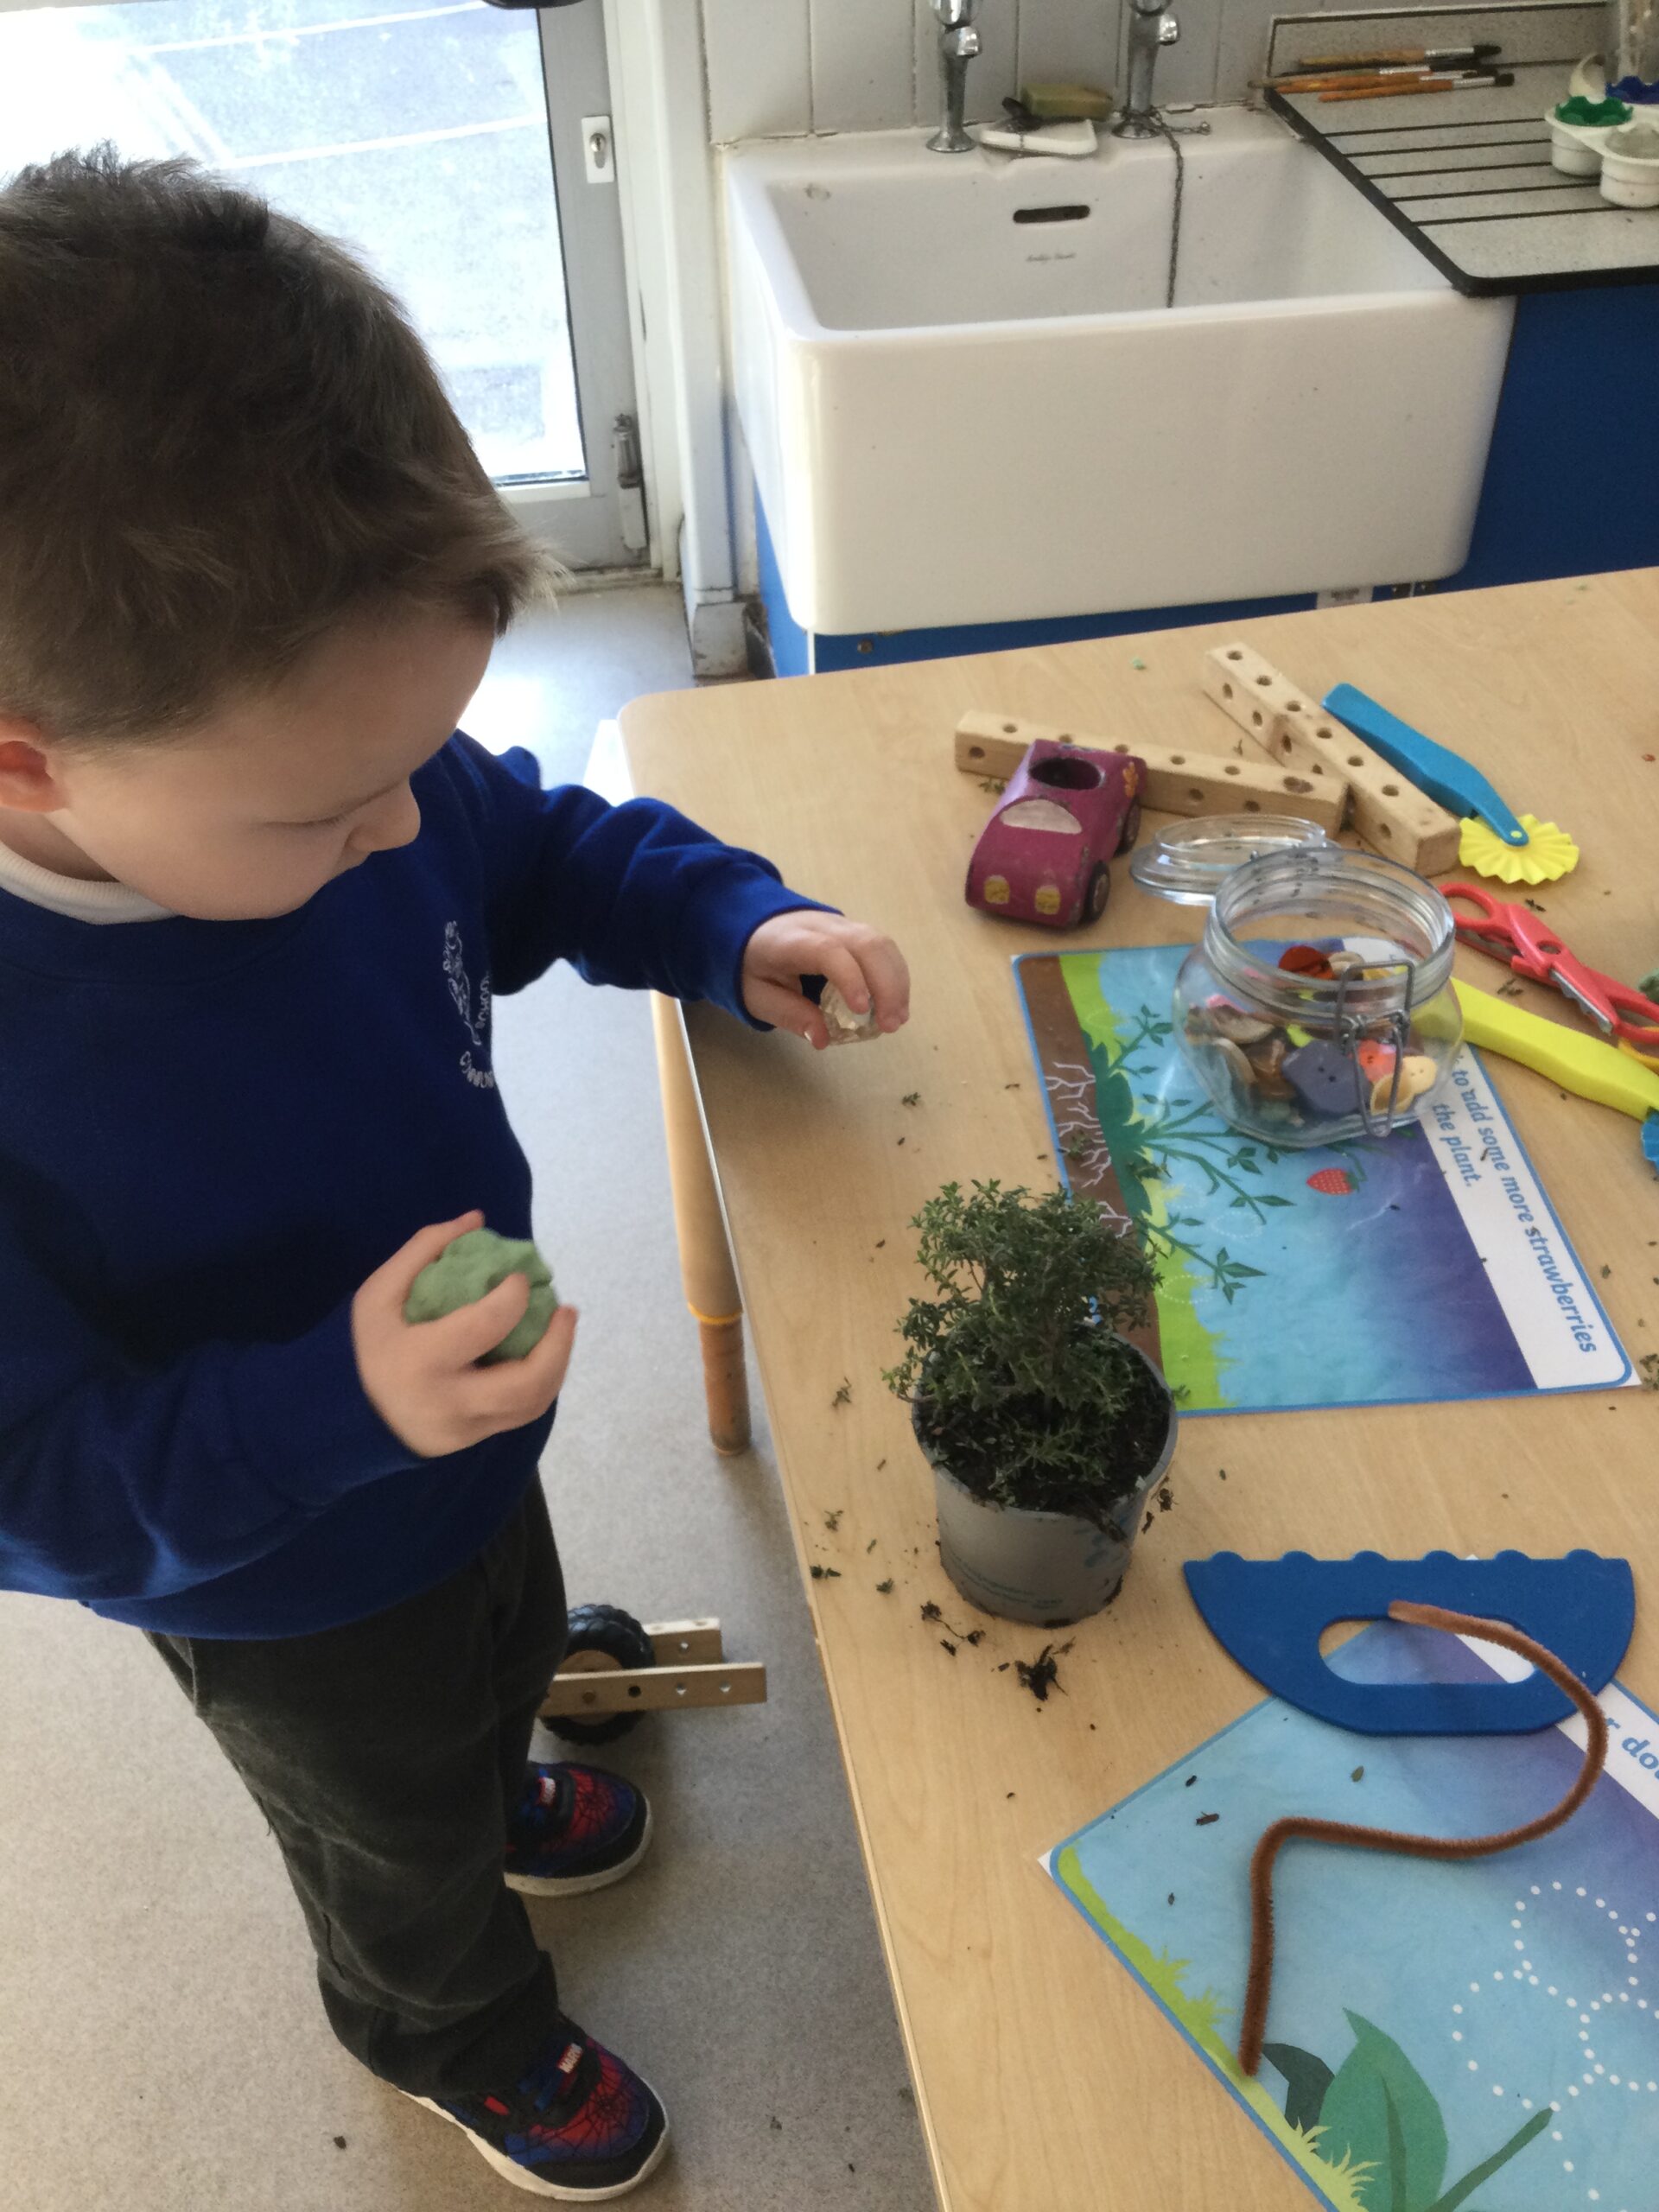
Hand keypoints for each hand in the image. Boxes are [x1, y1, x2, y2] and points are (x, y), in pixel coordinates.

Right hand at [351, 1211, 577, 1458]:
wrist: (342, 1416)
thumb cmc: (364, 1345)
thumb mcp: (379, 1293)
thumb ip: (426, 1249)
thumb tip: (477, 1219)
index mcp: (421, 1361)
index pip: (485, 1327)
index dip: (513, 1298)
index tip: (519, 1277)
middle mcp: (449, 1402)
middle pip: (526, 1383)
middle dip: (558, 1345)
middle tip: (565, 1310)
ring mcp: (464, 1429)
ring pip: (532, 1405)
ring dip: (557, 1364)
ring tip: (561, 1329)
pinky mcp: (471, 1441)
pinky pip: (518, 1414)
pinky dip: (538, 1382)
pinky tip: (540, 1353)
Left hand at [742, 911, 910, 1048]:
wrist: (755, 928)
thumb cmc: (755, 965)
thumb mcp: (757, 996)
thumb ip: (788, 1014)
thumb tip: (821, 1038)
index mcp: (792, 941)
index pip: (829, 951)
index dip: (850, 978)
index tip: (861, 1011)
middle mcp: (823, 925)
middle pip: (867, 944)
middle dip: (886, 986)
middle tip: (889, 1026)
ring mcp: (843, 925)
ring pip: (882, 944)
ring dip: (897, 983)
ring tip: (898, 1019)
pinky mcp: (856, 931)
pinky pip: (884, 948)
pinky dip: (896, 976)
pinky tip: (896, 1004)